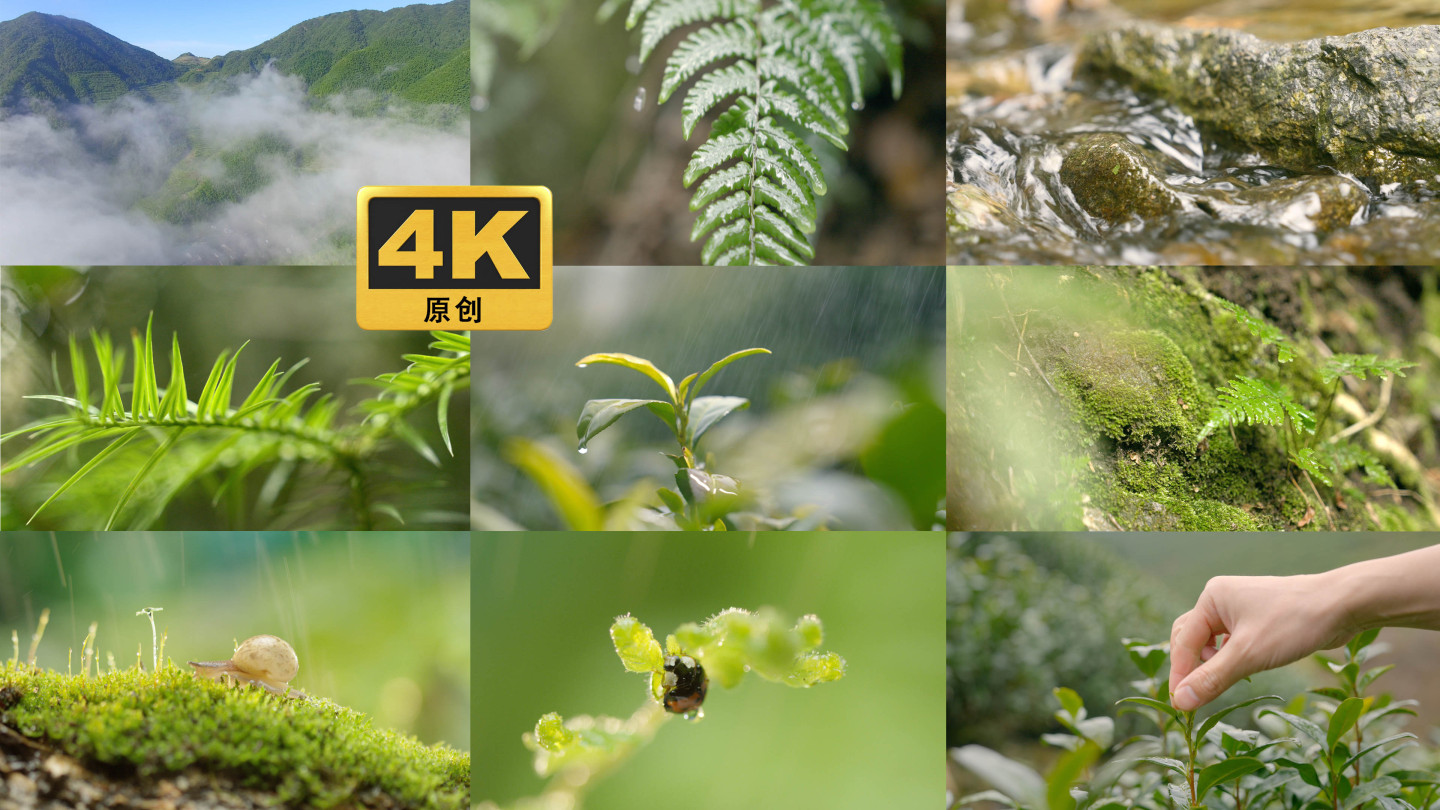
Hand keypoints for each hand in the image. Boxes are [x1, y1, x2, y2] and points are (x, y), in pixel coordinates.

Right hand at [1168, 573, 1355, 710]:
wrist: (1342, 605)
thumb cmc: (1293, 623)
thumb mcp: (1249, 655)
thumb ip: (1212, 678)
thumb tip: (1181, 702)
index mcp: (1212, 598)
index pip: (1183, 640)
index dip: (1180, 674)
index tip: (1180, 705)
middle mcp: (1222, 599)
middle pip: (1191, 637)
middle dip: (1191, 667)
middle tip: (1193, 697)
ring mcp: (1241, 607)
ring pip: (1212, 641)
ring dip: (1211, 664)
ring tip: (1217, 684)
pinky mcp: (1260, 618)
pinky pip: (1232, 641)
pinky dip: (1230, 658)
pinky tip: (1240, 670)